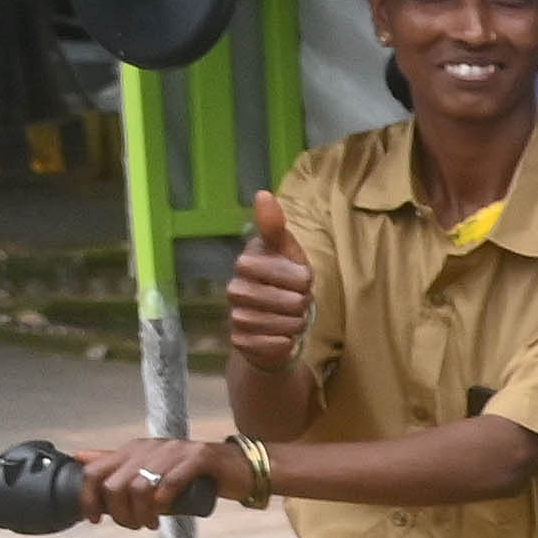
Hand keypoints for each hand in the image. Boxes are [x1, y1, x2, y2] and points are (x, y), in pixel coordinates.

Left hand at [75, 434, 227, 530]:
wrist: (238, 468)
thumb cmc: (191, 473)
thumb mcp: (149, 467)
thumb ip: (116, 463)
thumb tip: (80, 458)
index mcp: (134, 449)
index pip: (96, 471)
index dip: (89, 499)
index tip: (95, 519)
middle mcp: (150, 447)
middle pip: (115, 485)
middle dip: (119, 513)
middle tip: (133, 525)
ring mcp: (175, 451)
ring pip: (140, 486)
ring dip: (140, 513)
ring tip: (149, 524)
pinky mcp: (199, 458)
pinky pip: (170, 483)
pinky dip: (162, 502)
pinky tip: (163, 513)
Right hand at [226, 188, 313, 378]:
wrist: (270, 325)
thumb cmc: (282, 282)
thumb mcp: (285, 252)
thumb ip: (274, 227)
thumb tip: (263, 193)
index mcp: (246, 264)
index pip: (290, 273)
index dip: (302, 279)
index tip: (299, 279)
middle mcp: (235, 289)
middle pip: (291, 301)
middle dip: (301, 304)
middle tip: (295, 302)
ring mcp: (235, 317)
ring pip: (284, 324)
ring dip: (295, 323)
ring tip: (289, 319)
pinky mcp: (240, 342)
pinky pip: (275, 344)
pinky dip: (285, 342)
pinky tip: (280, 336)